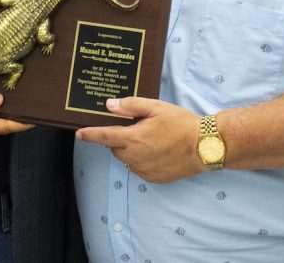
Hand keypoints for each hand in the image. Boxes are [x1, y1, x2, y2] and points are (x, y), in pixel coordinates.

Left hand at [75, 97, 200, 183]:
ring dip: (131, 150)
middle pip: (115, 148)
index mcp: (133, 139)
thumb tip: (109, 105)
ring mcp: (144, 170)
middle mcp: (135, 158)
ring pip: (127, 159)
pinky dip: (142, 160)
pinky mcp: (154, 178)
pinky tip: (158, 151)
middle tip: (137, 128)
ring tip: (152, 139)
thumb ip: (130, 106)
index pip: (104, 136)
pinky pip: (140, 168)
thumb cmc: (181, 123)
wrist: (205, 146)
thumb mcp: (155, 108)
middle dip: (119, 138)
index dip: (89, 135)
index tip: (78, 134)